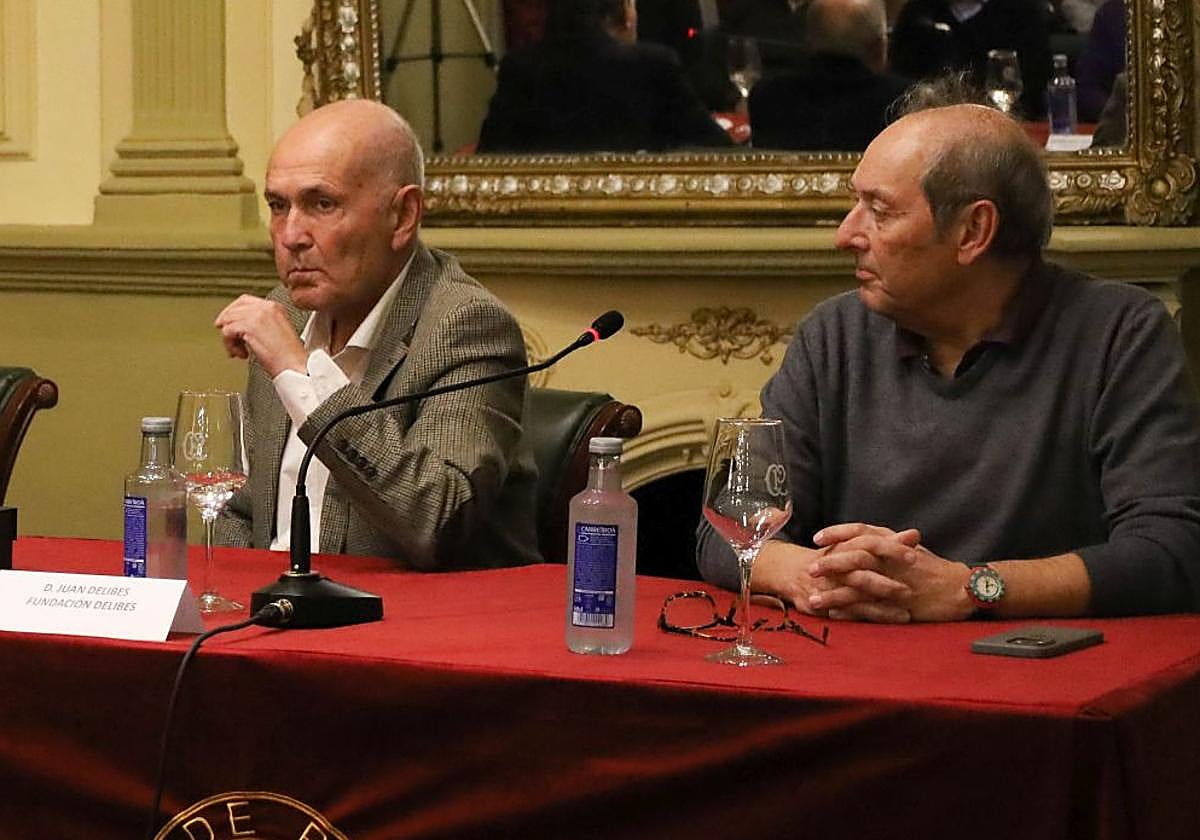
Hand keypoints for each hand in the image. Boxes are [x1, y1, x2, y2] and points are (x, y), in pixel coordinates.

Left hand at [214, 295, 306, 377]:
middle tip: (227, 337)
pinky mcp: (250, 327)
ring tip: (239, 350)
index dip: (232, 312)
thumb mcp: (277, 332)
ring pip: (228, 320)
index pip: (245, 301)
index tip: (227, 323)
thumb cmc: (288, 357)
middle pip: (233, 308)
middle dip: (226, 324)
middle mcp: (266, 308)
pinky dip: (230, 346)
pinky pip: (227, 331)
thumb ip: (261, 323)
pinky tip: (242, 354)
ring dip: (229, 338)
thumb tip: (240, 325)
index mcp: (275, 307)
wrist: (294, 367)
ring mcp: (258, 316)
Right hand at [750, 535, 910, 622]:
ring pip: (854, 597)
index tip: (916, 554)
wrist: (788, 570)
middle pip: (861, 573)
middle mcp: (834, 567)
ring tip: (905, 614)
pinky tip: (881, 625)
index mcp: (844, 548)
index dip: (892, 548)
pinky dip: (863, 619)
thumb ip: (886, 541)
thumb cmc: (829, 557)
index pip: (870, 544)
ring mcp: (826, 587)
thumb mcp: (854, 545)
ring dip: (879, 607)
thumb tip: (915, 534)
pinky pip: (844, 614)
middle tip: (911, 590)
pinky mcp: (819, 605)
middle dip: (886, 583)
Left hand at [809, 523, 974, 621]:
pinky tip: (834, 614)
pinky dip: (851, 611)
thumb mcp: (909, 549)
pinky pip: (871, 608)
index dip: (838, 532)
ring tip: (812, 599)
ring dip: (835, 593)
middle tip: (810, 569)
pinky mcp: (900, 604)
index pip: (863, 531)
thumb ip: (885, 543)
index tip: (817, 537)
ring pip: (860, 586)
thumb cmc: (933, 568)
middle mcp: (894, 560)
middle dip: (832, 563)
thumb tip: (860, 538)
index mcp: (895, 543)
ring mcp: (896, 582)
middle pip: (857, 556)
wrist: (961, 588)